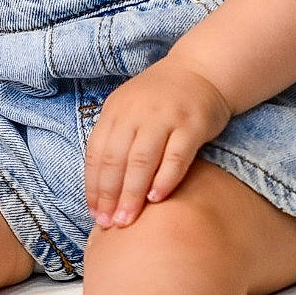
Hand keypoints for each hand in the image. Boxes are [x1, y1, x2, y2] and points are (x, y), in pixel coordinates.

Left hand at [84, 60, 231, 228]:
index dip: (94, 185)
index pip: (97, 152)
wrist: (201, 71)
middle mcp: (137, 112)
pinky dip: (165, 178)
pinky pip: (176, 156)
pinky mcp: (192, 124)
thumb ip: (116, 139)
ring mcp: (165, 116)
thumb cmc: (160, 99)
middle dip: (110, 195)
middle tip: (109, 223)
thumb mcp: (129, 109)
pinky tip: (157, 198)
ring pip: (142, 160)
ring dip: (133, 193)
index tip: (94, 213)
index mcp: (116, 109)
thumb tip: (101, 189)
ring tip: (128, 218)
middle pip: (117, 159)